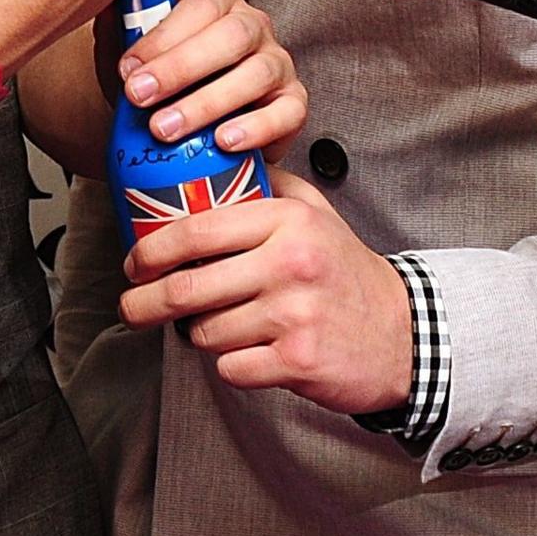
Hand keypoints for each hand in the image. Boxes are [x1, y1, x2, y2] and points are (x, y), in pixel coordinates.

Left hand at [114, 177, 411, 415]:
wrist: (404, 334)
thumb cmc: (346, 272)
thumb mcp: (315, 213)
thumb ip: (266, 187)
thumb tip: (207, 167)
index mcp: (287, 222)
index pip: (195, 230)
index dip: (150, 250)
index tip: (134, 263)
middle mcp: (289, 263)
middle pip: (185, 288)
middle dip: (144, 303)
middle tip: (133, 306)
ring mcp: (294, 315)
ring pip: (204, 332)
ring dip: (198, 335)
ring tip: (218, 326)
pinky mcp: (297, 362)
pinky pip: (230, 368)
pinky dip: (231, 365)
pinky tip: (251, 354)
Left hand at [117, 0, 304, 158]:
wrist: (182, 119)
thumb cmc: (159, 79)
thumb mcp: (130, 48)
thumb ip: (117, 24)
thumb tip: (101, 0)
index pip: (200, 4)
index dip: (164, 37)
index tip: (128, 68)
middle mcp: (252, 24)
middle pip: (231, 36)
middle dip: (181, 68)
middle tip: (141, 97)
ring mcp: (277, 62)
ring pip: (256, 74)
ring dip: (207, 103)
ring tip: (168, 128)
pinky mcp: (292, 103)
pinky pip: (287, 112)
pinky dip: (256, 128)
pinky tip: (224, 141)